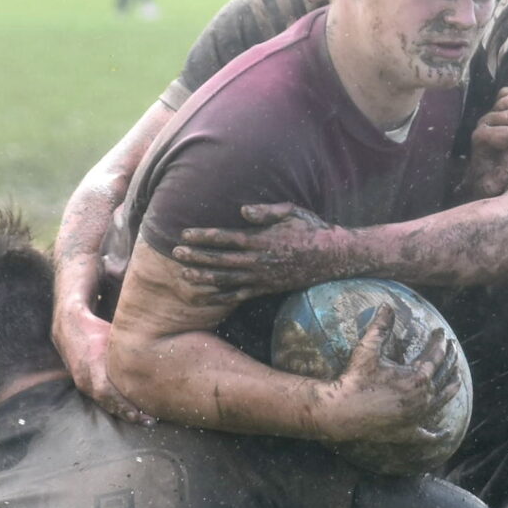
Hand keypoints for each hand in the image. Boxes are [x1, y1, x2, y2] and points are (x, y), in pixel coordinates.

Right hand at [54, 300, 152, 423]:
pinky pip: (101, 400)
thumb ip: (129, 350)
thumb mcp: (113, 337)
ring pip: (104, 404)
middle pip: (107, 403)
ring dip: (123, 413)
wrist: (68, 329)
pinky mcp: (84, 385)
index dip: (122, 404)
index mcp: (92, 365)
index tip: (140, 414)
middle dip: (128, 414)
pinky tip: (132, 411)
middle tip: (149, 422)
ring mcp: (83, 383)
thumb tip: (157, 354)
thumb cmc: (96, 330)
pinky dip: (116, 407)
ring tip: (145, 420)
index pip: (106, 391)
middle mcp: (85, 378)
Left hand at [170, 203, 344, 299]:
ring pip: (226, 279)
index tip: (184, 235)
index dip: (203, 237)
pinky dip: (220, 297)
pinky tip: (205, 297)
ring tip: (184, 275)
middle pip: (219, 260)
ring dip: (203, 277)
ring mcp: (261, 277)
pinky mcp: (266, 288)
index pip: (225, 238)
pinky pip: (239, 295)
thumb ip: (266, 211)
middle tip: (175, 254)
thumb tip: (242, 210)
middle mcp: (258, 260)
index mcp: (261, 239)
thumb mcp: (291, 211)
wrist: (332, 256)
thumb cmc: (311, 229)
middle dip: (195, 257)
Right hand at [317, 305, 462, 445]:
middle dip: (450, 360)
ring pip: (442, 401)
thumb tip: (387, 305)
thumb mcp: (367, 350)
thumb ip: (380, 327)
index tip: (441, 332)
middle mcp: (423, 398)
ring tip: (457, 380)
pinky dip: (436, 434)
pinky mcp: (408, 432)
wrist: (341, 412)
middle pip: (444, 376)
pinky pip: (427, 434)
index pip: (436, 355)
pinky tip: (443, 433)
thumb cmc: (354, 380)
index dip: (439, 341)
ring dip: (451, 388)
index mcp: (417, 378)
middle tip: (452, 349)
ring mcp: (417, 416)